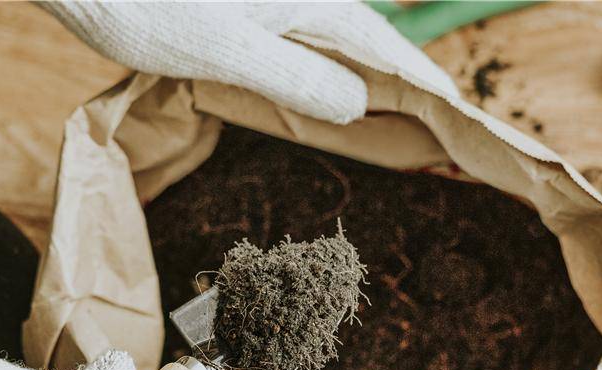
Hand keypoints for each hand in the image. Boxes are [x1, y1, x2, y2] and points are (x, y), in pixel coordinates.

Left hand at [40, 2, 457, 124]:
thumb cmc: (144, 4)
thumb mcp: (222, 51)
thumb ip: (294, 78)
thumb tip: (358, 103)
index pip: (383, 46)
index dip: (424, 81)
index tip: (458, 114)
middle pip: (367, 40)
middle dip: (403, 82)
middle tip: (437, 124)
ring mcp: (270, 1)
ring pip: (335, 41)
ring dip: (365, 78)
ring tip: (393, 116)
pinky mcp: (243, 10)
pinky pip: (301, 42)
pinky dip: (321, 71)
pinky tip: (320, 92)